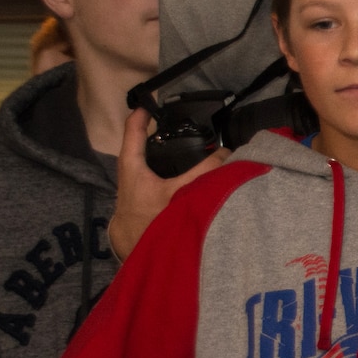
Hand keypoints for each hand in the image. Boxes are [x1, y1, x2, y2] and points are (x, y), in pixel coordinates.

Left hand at [107, 107, 227, 258]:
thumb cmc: (150, 222)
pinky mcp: (142, 201)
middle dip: (158, 132)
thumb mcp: (181, 193)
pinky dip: (168, 170)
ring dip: (164, 152)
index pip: (133, 129)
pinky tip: (183, 176)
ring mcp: (135, 187)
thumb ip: (205, 172)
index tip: (154, 101)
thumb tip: (227, 154)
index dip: (143, 113)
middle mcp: (130, 172)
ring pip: (148, 161)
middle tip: (175, 121)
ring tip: (183, 144)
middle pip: (142, 144)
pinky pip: (155, 176)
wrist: (137, 256)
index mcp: (132, 165)